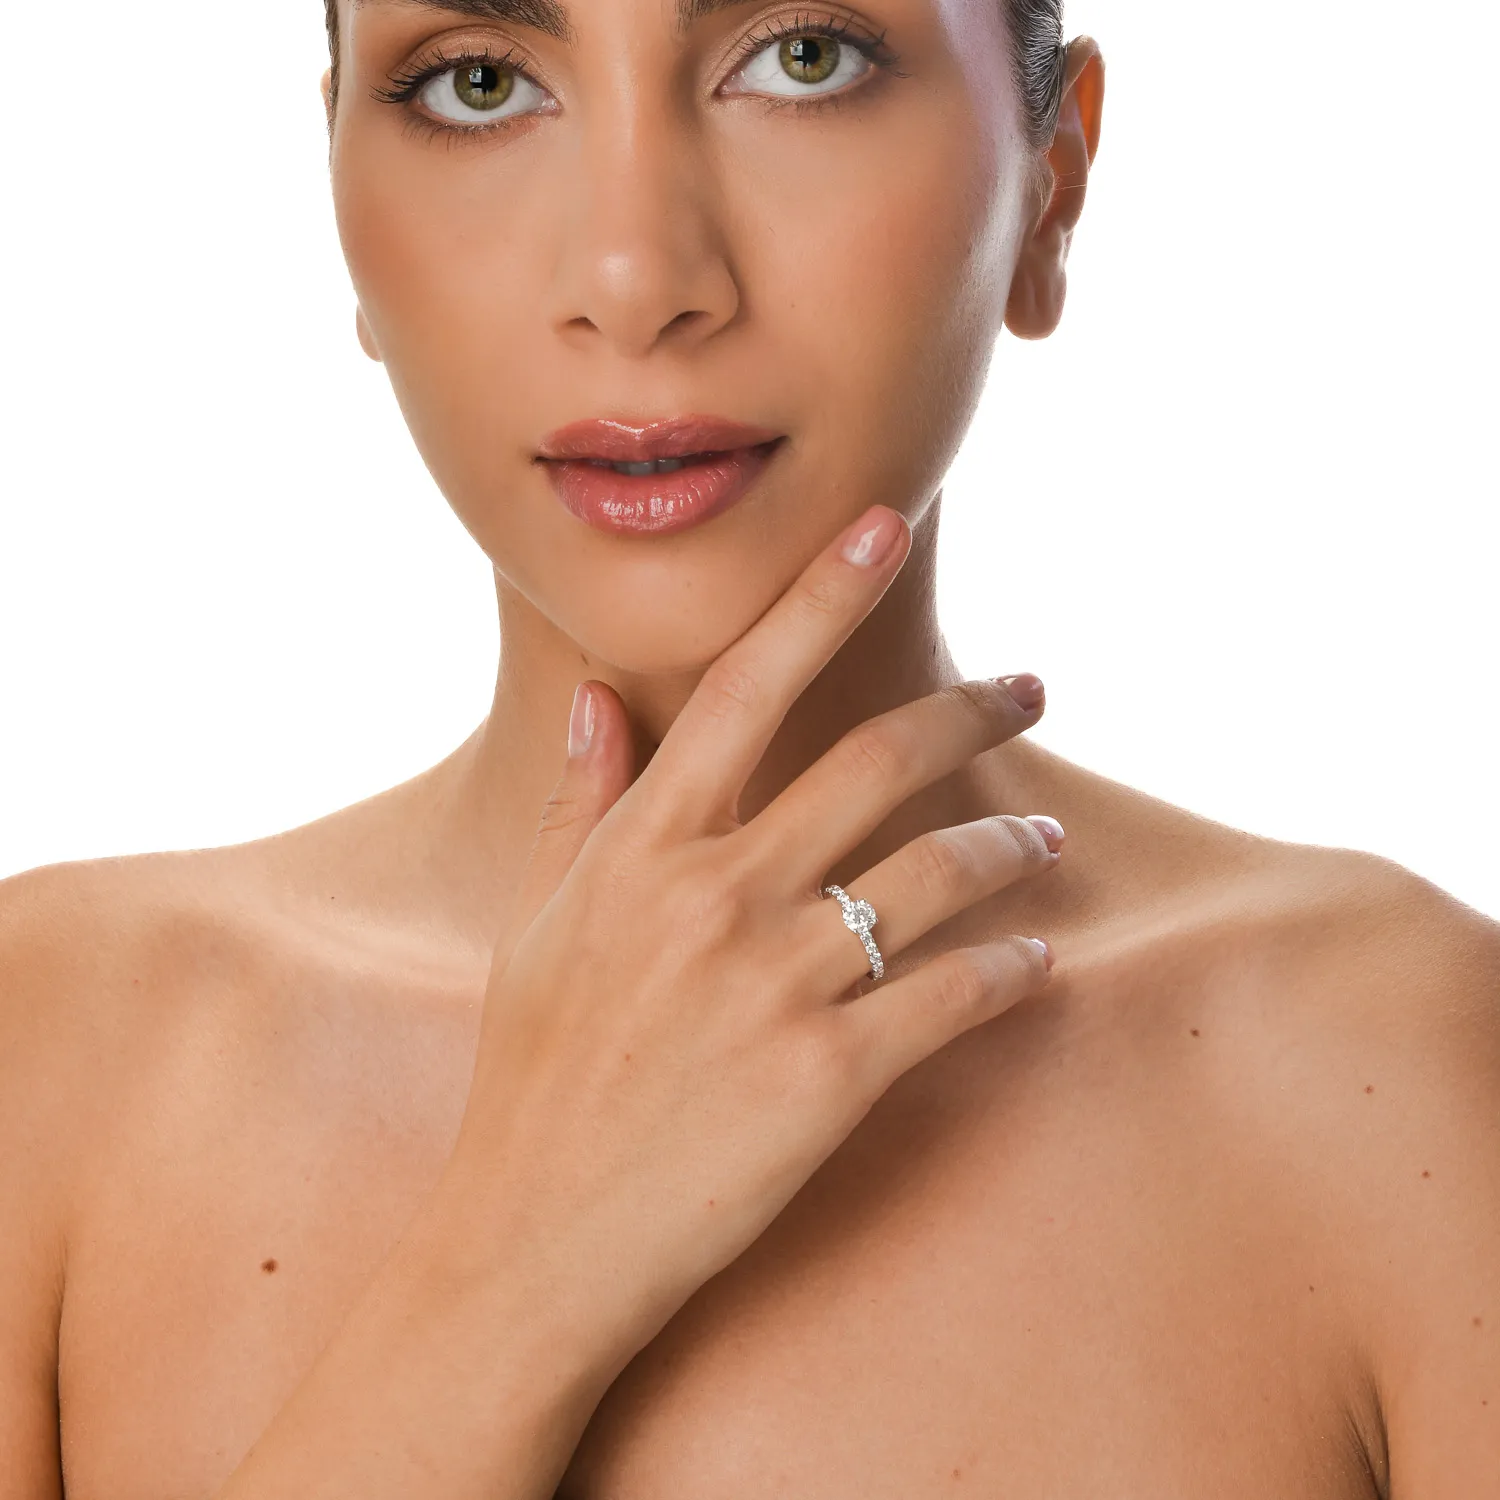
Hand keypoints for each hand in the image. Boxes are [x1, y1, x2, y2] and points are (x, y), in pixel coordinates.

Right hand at [440, 505, 1060, 1356]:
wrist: (534, 1238)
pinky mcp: (827, 1074)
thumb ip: (580, 805)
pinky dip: (1014, 969)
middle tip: (1031, 688)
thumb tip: (594, 698)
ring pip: (938, 871)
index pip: (748, 683)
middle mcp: (716, 892)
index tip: (887, 525)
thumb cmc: (531, 1078)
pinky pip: (956, 994)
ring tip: (1046, 840)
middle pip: (877, 757)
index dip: (824, 592)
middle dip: (972, 707)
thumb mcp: (538, 926)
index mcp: (644, 846)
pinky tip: (1040, 959)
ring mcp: (775, 981)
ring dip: (1011, 845)